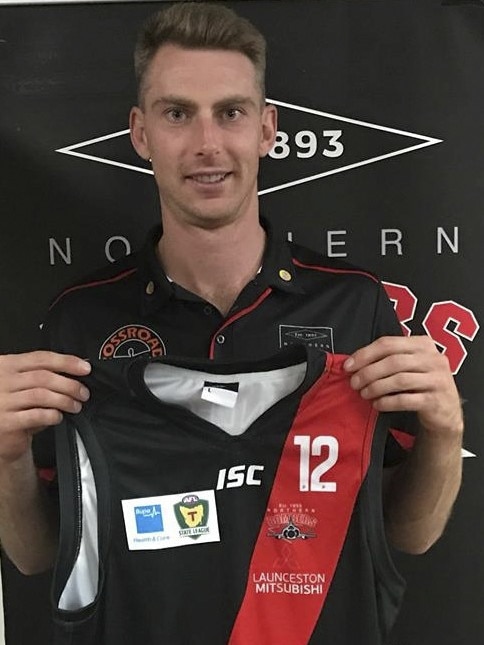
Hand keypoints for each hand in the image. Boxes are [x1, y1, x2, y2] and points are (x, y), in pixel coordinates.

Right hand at [0, 351, 90, 461]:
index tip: (84, 368)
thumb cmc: (12, 407)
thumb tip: (74, 372)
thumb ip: (42, 376)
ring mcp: (2, 401)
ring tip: (75, 406)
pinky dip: (52, 415)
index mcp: (6, 365)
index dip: (66, 362)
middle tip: (83, 392)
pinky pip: (36, 415)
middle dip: (69, 385)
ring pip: (41, 395)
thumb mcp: (21, 385)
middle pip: (43, 377)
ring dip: (64, 400)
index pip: (40, 358)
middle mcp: (1, 381)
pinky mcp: (6, 422)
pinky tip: (58, 417)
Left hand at [343, 335, 462, 436]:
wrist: (446, 412)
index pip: (388, 343)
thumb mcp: (410, 365)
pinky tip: (377, 404)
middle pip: (393, 361)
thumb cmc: (420, 384)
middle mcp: (434, 358)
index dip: (365, 354)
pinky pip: (406, 400)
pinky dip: (387, 402)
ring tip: (364, 394)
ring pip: (399, 380)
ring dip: (376, 387)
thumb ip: (388, 359)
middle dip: (368, 372)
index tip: (348, 366)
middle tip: (354, 383)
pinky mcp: (436, 400)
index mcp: (423, 344)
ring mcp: (438, 379)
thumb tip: (353, 363)